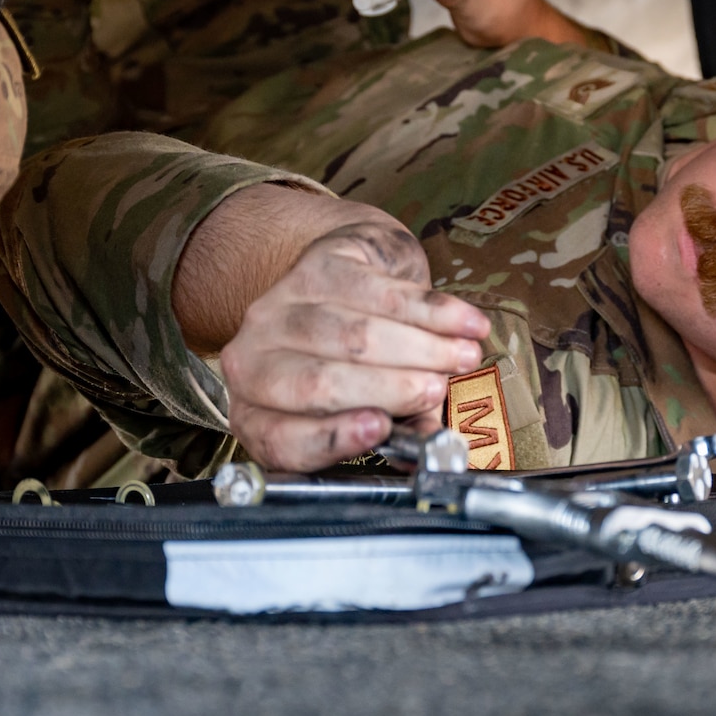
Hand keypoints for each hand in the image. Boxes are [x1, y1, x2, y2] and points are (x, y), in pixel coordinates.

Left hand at [217, 220, 490, 470]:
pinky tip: (465, 323)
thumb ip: (395, 432)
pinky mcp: (315, 267)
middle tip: (436, 389)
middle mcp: (250, 364)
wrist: (345, 286)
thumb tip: (430, 448)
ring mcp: (276, 310)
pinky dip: (431, 310)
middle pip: (319, 382)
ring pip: (354, 335)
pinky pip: (380, 291)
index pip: (282, 438)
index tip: (380, 429)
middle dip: (388, 387)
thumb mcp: (364, 411)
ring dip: (420, 347)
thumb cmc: (353, 366)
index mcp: (255, 414)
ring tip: (464, 357)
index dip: (332, 437)